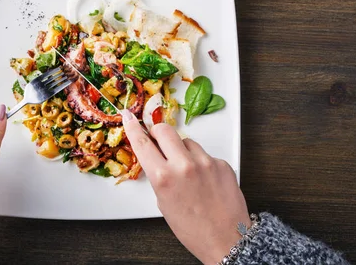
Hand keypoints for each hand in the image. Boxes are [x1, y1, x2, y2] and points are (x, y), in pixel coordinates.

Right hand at [121, 110, 250, 264]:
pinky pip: (205, 154)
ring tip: (187, 172)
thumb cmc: (192, 228)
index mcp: (164, 177)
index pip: (143, 143)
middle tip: (159, 141)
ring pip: (187, 141)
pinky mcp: (222, 163)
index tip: (129, 116)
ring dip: (182, 150)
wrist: (226, 239)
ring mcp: (205, 162)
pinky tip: (204, 180)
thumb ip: (159, 176)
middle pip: (165, 130)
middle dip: (159, 133)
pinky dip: (201, 162)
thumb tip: (158, 156)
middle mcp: (184, 165)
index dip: (133, 127)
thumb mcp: (164, 202)